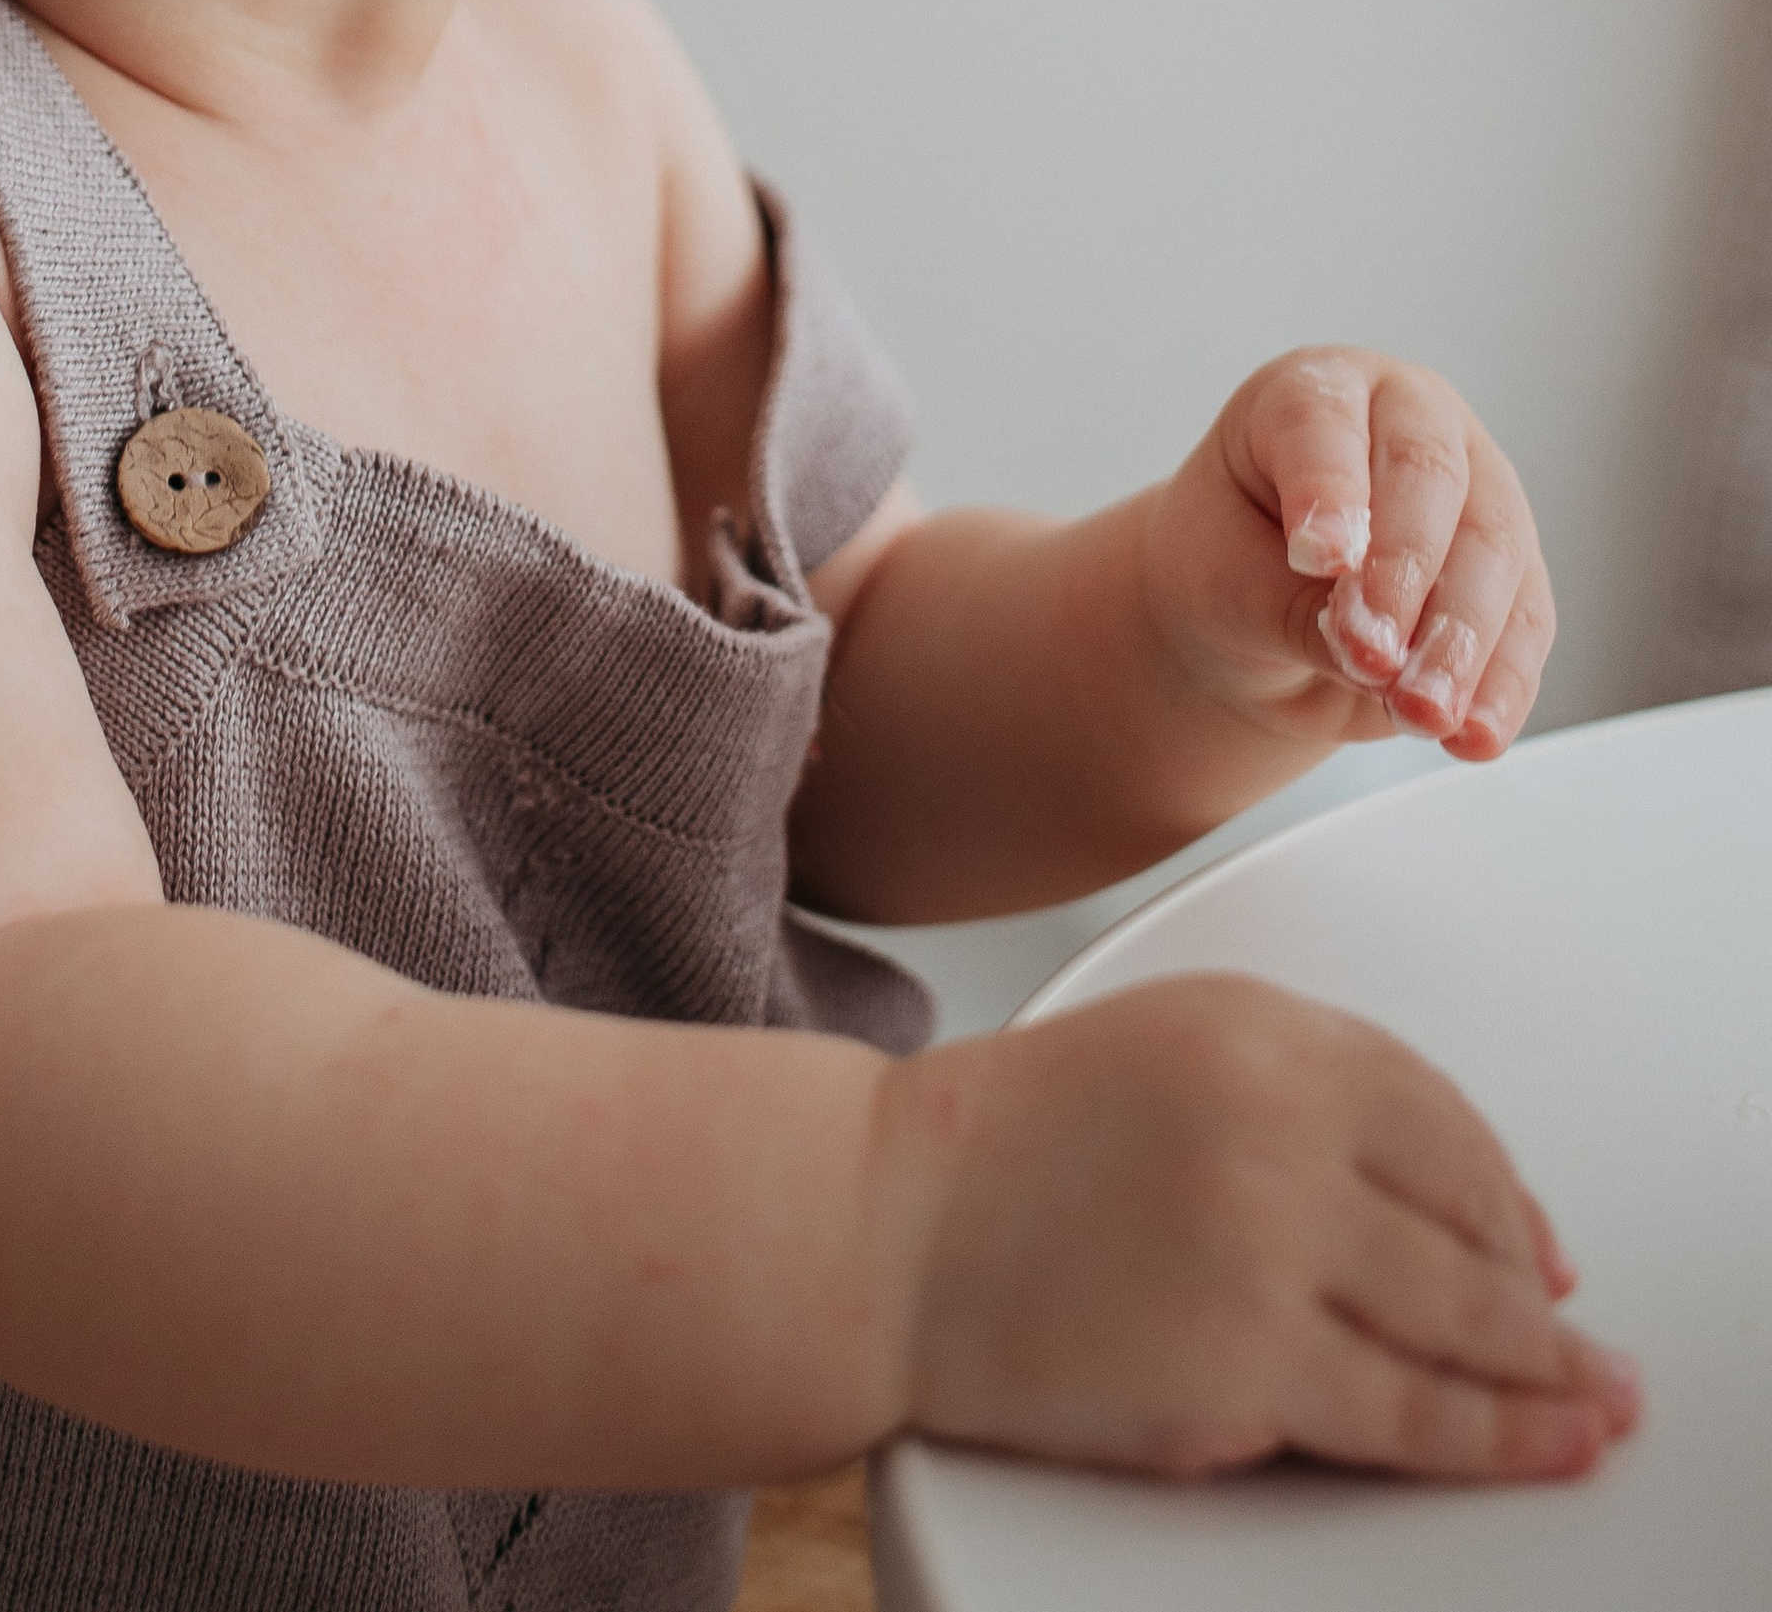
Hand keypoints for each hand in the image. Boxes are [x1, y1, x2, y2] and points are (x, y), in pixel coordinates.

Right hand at [895, 976, 1639, 1479]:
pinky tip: (1538, 1443)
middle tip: (1573, 1337)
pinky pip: (1414, 1416)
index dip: (1507, 1194)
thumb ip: (1304, 1092)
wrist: (885, 1224)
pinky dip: (1498, 1441)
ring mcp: (1272, 1244)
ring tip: (1586, 1401)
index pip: (1443, 1116)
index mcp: (1267, 1027)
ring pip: (1465, 1323)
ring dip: (1546, 1373)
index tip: (1539, 1246)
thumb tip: (1452, 1203)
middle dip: (1537, 1295)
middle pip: (1472, 1221)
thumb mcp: (1170, 1043)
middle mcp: (1283, 1121)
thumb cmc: (1010, 1145)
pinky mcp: (1250, 1362)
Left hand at [1142, 350, 1554, 759]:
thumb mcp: (1225, 583)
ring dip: (1463, 645)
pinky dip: (1502, 684)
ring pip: (1495, 552)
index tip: (1317, 558)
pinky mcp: (1513, 569)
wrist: (1252, 618)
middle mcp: (1409, 420)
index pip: (1326, 423)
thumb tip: (1371, 652)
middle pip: (1430, 480)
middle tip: (1373, 657)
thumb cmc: (1227, 564)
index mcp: (1318, 390)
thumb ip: (1293, 609)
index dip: (1328, 489)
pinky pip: (1526, 621)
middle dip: (1406, 577)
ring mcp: (1475, 487)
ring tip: (1422, 714)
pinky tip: (1475, 733)